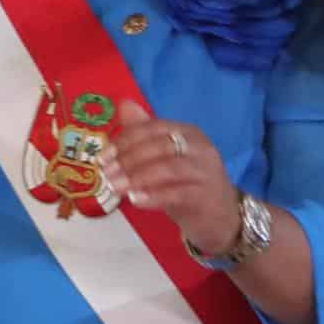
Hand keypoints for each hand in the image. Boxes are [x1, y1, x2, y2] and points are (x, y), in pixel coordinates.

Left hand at [102, 100, 242, 255]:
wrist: (220, 219)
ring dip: (136, 177)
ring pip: (168, 168)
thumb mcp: (161, 158)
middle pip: (159, 146)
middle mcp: (200, 147)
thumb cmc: (185, 184)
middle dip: (127, 159)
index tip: (103, 156)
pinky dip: (153, 195)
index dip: (124, 140)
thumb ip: (143, 133)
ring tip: (115, 187)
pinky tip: (135, 200)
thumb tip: (124, 103)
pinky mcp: (209, 196)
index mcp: (187, 132)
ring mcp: (207, 171)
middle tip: (105, 173)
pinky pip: (178, 193)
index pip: (152, 128)